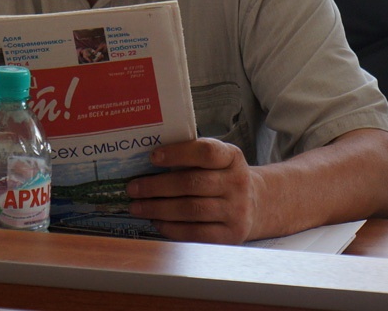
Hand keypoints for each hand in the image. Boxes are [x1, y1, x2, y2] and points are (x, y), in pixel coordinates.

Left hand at [125, 137, 258, 243]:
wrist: (255, 205)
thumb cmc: (221, 178)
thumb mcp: (216, 161)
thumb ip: (190, 158)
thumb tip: (146, 164)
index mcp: (232, 157)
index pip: (206, 152)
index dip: (178, 153)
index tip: (152, 157)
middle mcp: (238, 183)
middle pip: (192, 183)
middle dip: (156, 186)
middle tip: (133, 188)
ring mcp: (237, 211)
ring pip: (190, 209)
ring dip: (158, 208)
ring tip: (137, 207)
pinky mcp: (231, 235)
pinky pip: (196, 232)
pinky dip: (171, 228)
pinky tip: (156, 222)